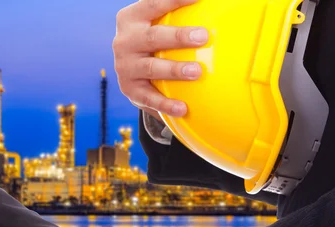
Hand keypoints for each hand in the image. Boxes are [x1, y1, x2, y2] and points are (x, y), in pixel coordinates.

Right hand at [113, 0, 207, 118]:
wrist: (131, 68)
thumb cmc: (154, 39)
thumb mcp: (157, 21)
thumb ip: (176, 12)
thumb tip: (210, 2)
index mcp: (132, 18)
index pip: (153, 4)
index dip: (174, 0)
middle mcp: (124, 41)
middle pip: (152, 37)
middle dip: (177, 37)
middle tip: (203, 37)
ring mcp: (125, 66)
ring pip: (150, 67)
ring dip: (174, 70)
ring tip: (196, 72)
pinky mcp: (129, 89)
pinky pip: (148, 98)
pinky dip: (165, 104)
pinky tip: (183, 108)